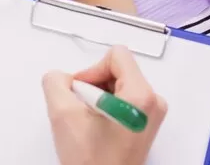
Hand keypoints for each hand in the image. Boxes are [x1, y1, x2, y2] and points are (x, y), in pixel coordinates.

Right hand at [43, 45, 166, 164]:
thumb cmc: (90, 159)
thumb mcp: (63, 114)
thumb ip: (55, 82)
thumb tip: (61, 77)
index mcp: (142, 95)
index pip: (116, 55)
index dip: (91, 70)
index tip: (80, 94)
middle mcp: (154, 102)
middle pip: (118, 70)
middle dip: (93, 86)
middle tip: (81, 111)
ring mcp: (152, 115)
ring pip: (118, 85)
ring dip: (97, 98)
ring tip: (88, 123)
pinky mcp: (145, 125)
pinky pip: (123, 101)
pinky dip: (105, 108)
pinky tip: (96, 128)